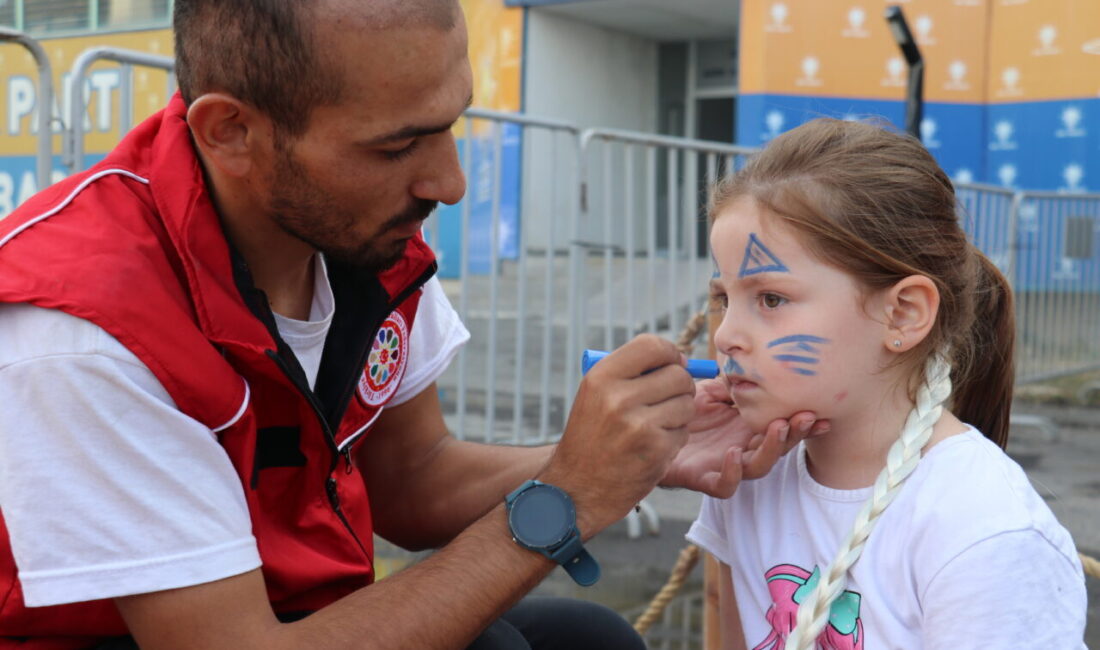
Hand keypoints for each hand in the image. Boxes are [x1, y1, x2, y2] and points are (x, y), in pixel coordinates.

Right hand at [542, 335, 695, 536]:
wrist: (576, 488)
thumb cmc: (590, 437)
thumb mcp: (596, 395)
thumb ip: (631, 373)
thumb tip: (680, 359)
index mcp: (601, 377)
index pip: (652, 345)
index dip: (670, 352)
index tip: (672, 363)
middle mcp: (619, 398)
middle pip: (677, 374)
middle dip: (681, 385)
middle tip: (668, 397)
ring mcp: (639, 425)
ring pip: (687, 404)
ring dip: (679, 413)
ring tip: (656, 424)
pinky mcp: (656, 450)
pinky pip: (684, 432)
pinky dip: (674, 438)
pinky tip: (652, 446)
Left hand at [659, 377, 829, 497]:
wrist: (645, 429)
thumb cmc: (680, 411)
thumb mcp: (710, 389)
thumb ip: (734, 381)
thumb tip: (758, 366)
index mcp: (747, 426)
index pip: (783, 425)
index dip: (803, 421)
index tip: (822, 408)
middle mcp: (742, 447)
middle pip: (779, 447)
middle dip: (796, 432)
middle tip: (807, 415)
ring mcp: (724, 465)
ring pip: (758, 467)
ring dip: (773, 448)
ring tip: (778, 426)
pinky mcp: (702, 478)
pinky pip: (724, 485)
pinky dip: (732, 474)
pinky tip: (733, 454)